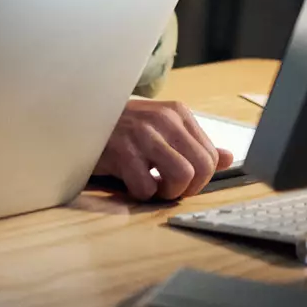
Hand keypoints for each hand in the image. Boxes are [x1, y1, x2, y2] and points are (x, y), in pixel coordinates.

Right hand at [93, 98, 231, 201]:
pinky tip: (131, 183)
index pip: (211, 155)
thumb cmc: (121, 128)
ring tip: (153, 186)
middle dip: (189, 188)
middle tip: (169, 188)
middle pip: (202, 167)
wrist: (78, 117)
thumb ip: (193, 143)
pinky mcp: (121, 151)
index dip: (200, 178)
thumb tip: (227, 158)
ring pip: (182, 176)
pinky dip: (141, 193)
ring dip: (168, 191)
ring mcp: (141, 134)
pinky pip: (147, 187)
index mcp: (177, 113)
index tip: (181, 180)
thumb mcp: (160, 129)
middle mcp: (163, 119)